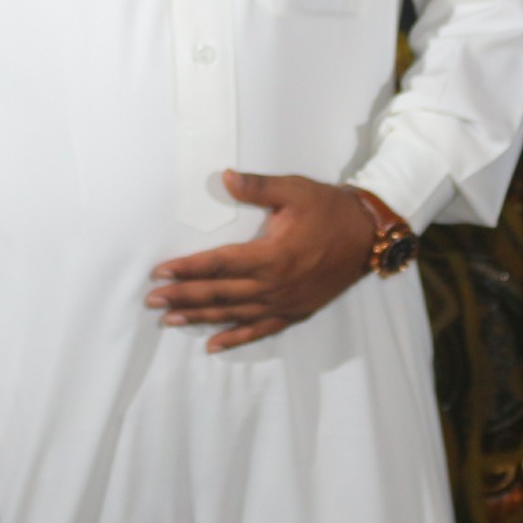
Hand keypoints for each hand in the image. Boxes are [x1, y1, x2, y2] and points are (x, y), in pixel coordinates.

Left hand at [147, 170, 380, 351]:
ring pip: (235, 314)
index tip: (161, 272)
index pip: (219, 265)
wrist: (368, 234)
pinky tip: (213, 345)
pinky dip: (236, 338)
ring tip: (171, 320)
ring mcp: (285, 303)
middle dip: (184, 297)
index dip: (188, 269)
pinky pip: (261, 329)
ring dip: (201, 318)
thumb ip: (257, 187)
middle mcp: (275, 285)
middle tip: (153, 300)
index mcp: (272, 255)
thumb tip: (225, 177)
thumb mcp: (294, 190)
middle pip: (220, 294)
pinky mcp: (295, 312)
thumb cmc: (329, 208)